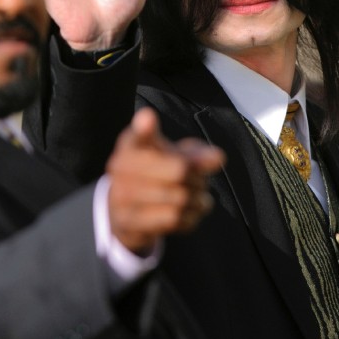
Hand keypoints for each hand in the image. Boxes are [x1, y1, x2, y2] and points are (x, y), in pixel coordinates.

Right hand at [107, 108, 223, 252]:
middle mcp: (120, 166)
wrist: (127, 209)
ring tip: (197, 197)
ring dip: (197, 199)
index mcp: (132, 142)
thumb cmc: (157, 173)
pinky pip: (173, 219)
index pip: (138, 133)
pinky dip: (189, 216)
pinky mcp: (128, 221)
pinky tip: (188, 212)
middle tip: (200, 181)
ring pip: (179, 198)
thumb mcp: (175, 156)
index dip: (144, 127)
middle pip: (179, 171)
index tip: (149, 117)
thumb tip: (218, 158)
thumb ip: (197, 154)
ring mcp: (121, 195)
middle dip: (198, 179)